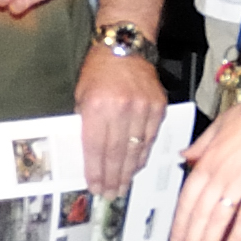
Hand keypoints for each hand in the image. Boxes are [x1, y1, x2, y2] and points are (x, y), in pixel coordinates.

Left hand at [74, 47, 170, 216]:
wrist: (125, 46)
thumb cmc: (98, 71)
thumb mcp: (81, 96)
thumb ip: (86, 124)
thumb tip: (91, 156)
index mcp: (97, 107)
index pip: (96, 148)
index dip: (96, 172)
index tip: (96, 187)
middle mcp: (121, 109)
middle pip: (117, 154)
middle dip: (113, 178)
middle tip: (111, 194)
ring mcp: (143, 109)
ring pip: (136, 150)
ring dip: (129, 171)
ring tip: (123, 186)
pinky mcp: (158, 107)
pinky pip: (151, 139)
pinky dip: (143, 155)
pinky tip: (137, 166)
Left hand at [169, 84, 240, 240]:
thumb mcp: (220, 124)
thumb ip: (201, 144)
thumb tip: (184, 155)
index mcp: (207, 161)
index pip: (186, 200)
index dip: (179, 224)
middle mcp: (219, 175)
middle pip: (198, 216)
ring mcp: (239, 184)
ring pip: (217, 221)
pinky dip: (235, 238)